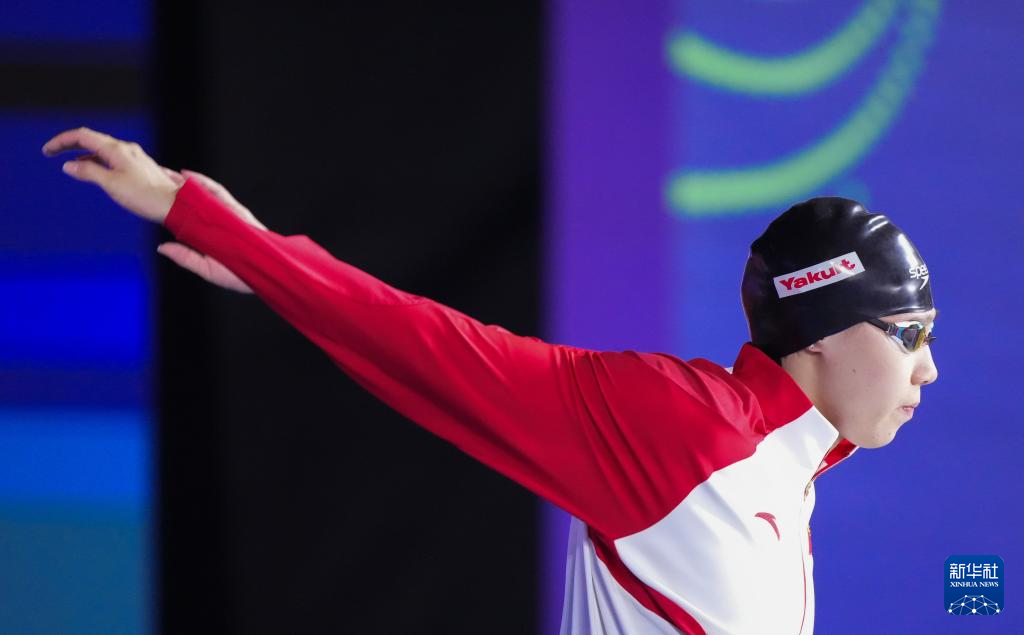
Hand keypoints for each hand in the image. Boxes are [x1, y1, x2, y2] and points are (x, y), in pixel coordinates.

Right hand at [42, 127, 181, 223]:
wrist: (175, 205)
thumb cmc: (145, 196)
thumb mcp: (111, 185)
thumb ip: (89, 172)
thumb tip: (69, 166)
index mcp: (117, 150)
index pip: (83, 136)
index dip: (62, 140)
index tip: (47, 150)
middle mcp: (126, 149)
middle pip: (92, 139)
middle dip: (70, 144)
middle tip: (52, 152)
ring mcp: (134, 157)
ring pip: (102, 149)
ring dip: (83, 153)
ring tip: (69, 162)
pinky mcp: (139, 167)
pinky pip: (112, 158)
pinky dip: (97, 161)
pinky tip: (93, 170)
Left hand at [156, 169, 261, 293]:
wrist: (268, 276)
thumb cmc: (239, 275)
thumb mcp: (207, 269)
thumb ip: (186, 258)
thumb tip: (161, 247)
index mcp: (211, 233)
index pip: (190, 212)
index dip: (175, 201)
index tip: (155, 191)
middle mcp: (219, 221)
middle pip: (196, 199)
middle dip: (178, 185)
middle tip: (159, 173)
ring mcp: (229, 215)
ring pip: (206, 193)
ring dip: (188, 181)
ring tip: (170, 173)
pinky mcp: (239, 212)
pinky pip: (220, 195)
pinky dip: (204, 184)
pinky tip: (188, 177)